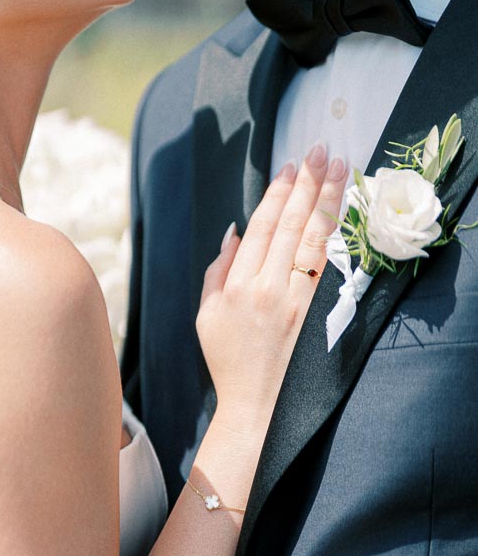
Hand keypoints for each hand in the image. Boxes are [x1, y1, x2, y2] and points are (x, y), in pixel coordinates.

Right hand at [196, 146, 346, 430]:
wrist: (257, 406)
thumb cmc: (228, 360)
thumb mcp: (206, 315)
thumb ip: (217, 271)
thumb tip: (234, 232)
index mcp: (239, 286)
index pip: (263, 226)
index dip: (278, 193)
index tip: (291, 166)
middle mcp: (269, 289)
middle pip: (293, 225)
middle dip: (309, 183)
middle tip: (322, 149)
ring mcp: (297, 302)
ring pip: (317, 240)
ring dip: (330, 200)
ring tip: (342, 168)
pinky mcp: (318, 316)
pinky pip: (331, 267)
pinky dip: (340, 236)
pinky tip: (348, 213)